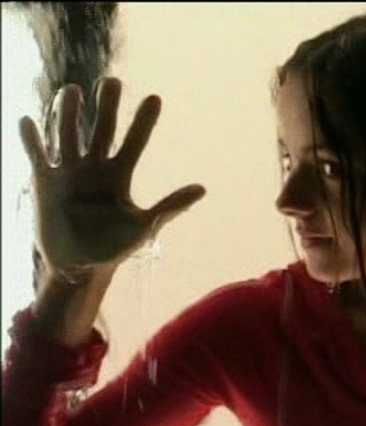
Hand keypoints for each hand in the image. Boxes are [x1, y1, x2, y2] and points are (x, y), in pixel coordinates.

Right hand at [19, 78, 204, 282]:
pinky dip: (31, 139)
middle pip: (102, 130)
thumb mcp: (145, 225)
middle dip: (107, 107)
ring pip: (68, 134)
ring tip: (71, 91)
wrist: (82, 266)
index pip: (135, 142)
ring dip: (68, 114)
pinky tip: (28, 121)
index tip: (155, 98)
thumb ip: (171, 205)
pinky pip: (37, 155)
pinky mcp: (45, 183)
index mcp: (120, 175)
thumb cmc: (115, 247)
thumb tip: (202, 188)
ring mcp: (69, 172)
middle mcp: (95, 168)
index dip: (144, 122)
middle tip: (113, 83)